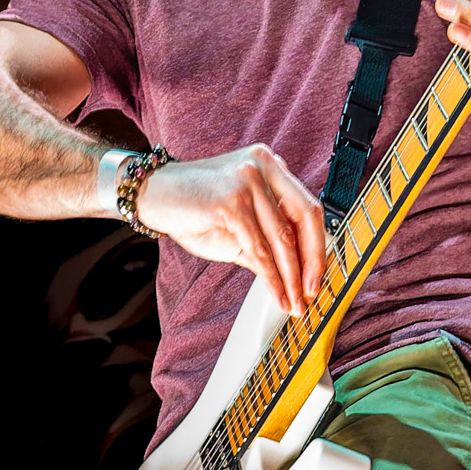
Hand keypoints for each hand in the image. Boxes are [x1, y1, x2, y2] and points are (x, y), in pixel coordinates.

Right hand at [136, 145, 326, 314]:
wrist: (152, 195)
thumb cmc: (194, 208)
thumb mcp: (240, 223)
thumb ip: (269, 238)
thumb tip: (299, 272)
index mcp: (270, 166)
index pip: (308, 207)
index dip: (318, 245)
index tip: (318, 275)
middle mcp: (263, 166)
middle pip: (306, 218)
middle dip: (313, 262)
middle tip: (312, 292)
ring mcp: (247, 181)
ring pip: (282, 238)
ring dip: (291, 278)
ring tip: (294, 303)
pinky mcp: (231, 202)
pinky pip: (259, 249)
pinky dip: (271, 278)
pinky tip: (276, 294)